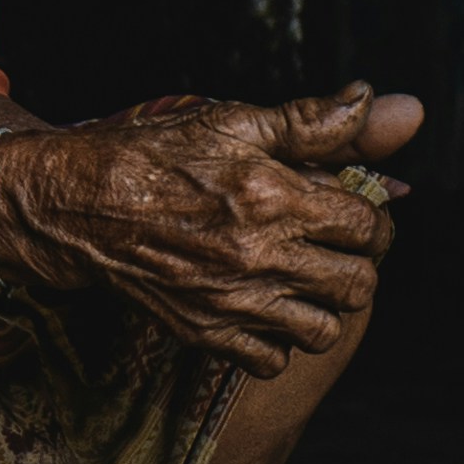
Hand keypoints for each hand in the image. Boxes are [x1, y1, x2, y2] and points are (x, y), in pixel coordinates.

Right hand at [0, 81, 422, 376]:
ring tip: (302, 278)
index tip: (352, 211)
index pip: (370, 228)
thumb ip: (315, 121)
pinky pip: (271, 361)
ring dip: (323, 306)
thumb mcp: (235, 122)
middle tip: (331, 246)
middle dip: (356, 263)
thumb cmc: (157, 154)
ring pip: (323, 331)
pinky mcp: (204, 332)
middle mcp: (261, 258)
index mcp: (276, 199)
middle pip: (359, 286)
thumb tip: (383, 102)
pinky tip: (264, 307)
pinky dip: (277, 341)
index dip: (372, 218)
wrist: (80, 203)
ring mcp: (233, 302)